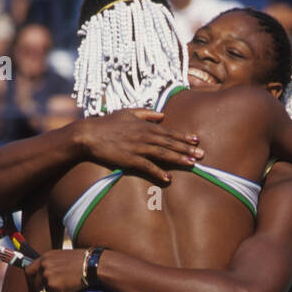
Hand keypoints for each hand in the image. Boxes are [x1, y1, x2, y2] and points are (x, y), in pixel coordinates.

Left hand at [26, 250, 89, 291]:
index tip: (38, 285)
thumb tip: (46, 278)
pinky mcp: (55, 288)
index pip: (29, 270)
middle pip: (35, 285)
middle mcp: (44, 266)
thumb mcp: (62, 257)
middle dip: (44, 291)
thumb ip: (52, 265)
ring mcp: (48, 277)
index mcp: (45, 257)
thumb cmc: (83, 261)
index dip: (32, 280)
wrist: (93, 265)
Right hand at [77, 111, 202, 184]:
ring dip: (178, 159)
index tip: (197, 140)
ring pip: (162, 153)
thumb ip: (146, 114)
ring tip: (192, 164)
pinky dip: (158, 172)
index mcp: (145, 126)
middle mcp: (144, 136)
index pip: (169, 131)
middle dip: (187, 149)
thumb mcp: (128, 113)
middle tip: (202, 155)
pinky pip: (147, 166)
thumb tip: (162, 115)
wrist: (89, 134)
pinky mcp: (129, 159)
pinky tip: (168, 178)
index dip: (183, 136)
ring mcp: (137, 147)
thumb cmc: (107, 123)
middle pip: (170, 143)